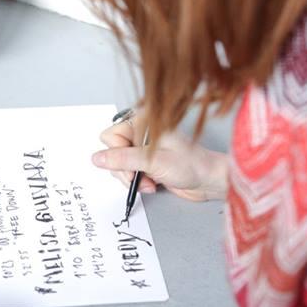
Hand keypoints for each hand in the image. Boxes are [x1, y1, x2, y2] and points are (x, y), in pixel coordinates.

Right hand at [92, 116, 227, 201]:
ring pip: (119, 165)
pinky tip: (152, 184)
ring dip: (132, 179)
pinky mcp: (146, 163)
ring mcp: (143, 149)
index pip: (111, 135)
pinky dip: (138, 183)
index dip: (117, 154)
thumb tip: (98, 158)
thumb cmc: (192, 166)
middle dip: (125, 170)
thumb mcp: (154, 162)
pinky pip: (129, 174)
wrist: (208, 181)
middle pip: (112, 152)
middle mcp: (142, 133)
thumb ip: (124, 159)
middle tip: (140, 177)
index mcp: (144, 122)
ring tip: (150, 182)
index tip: (132, 166)